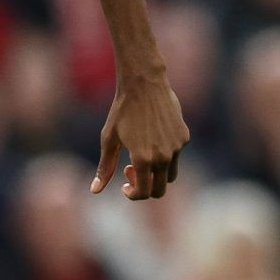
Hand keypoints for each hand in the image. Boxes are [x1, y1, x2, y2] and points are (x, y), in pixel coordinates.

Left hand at [91, 71, 189, 199]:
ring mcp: (177, 147)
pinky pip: (176, 156)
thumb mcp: (108, 139)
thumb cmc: (121, 111)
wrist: (144, 84)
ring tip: (140, 155)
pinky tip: (151, 138)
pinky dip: (164, 156)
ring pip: (170, 175)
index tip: (124, 185)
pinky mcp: (185, 137)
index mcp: (143, 158)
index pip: (143, 192)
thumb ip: (104, 167)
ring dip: (155, 173)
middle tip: (130, 169)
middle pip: (160, 190)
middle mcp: (164, 156)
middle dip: (144, 187)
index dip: (133, 194)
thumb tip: (94, 190)